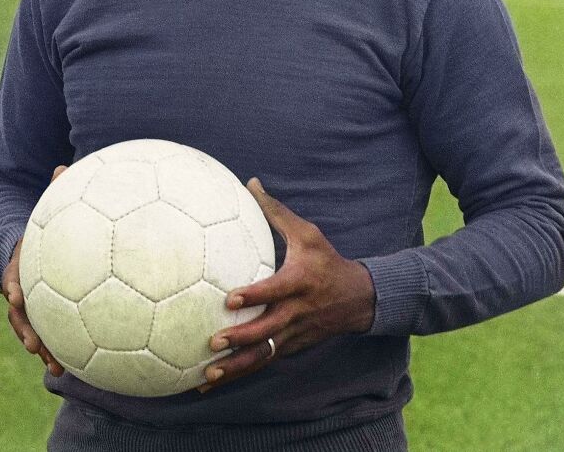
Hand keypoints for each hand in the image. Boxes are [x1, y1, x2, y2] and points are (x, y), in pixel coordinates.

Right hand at [1, 165, 67, 376]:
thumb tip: (63, 165)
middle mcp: (24, 285)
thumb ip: (57, 190)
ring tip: (54, 366)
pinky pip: (50, 335)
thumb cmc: (46, 226)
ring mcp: (33, 303)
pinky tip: (71, 369)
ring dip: (42, 346)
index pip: (14, 271)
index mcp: (24, 261)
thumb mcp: (49, 208)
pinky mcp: (46, 314)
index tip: (15, 293)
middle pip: (18, 310)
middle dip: (25, 327)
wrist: (29, 246)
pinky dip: (56, 351)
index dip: (13, 282)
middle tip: (33, 342)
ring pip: (32, 329)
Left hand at [200, 178, 375, 391]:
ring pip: (263, 355)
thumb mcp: (306, 233)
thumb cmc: (325, 260)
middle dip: (241, 339)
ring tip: (206, 375)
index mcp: (300, 282)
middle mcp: (296, 312)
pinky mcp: (290, 347)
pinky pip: (263, 362)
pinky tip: (211, 381)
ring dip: (236, 367)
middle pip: (267, 330)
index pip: (275, 291)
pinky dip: (239, 374)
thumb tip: (251, 182)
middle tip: (213, 342)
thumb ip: (276, 211)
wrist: (357, 298)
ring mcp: (294, 334)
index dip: (254, 296)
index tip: (230, 299)